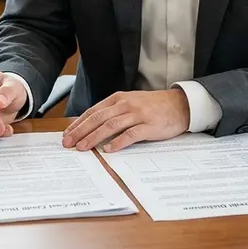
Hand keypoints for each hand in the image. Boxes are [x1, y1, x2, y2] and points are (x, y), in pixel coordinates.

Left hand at [61, 89, 189, 152]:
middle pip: (98, 118)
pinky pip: (131, 134)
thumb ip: (113, 112)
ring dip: (94, 137)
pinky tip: (108, 150)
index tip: (67, 134)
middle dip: (81, 131)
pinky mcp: (150, 125)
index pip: (93, 111)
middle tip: (68, 143)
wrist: (180, 105)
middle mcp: (126, 104)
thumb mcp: (130, 103)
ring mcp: (138, 114)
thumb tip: (91, 127)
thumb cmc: (152, 106)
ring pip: (111, 125)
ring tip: (83, 147)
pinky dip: (118, 142)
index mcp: (118, 98)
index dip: (78, 123)